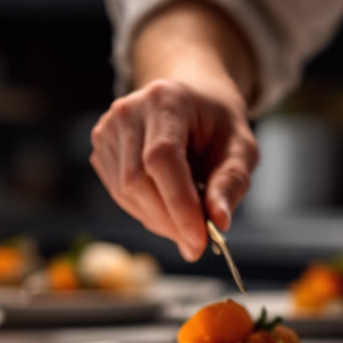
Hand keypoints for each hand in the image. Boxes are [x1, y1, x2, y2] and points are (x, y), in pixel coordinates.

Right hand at [90, 78, 258, 260]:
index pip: (161, 159)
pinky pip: (120, 195)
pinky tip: (168, 206)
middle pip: (137, 181)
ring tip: (187, 220)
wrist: (192, 99)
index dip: (178, 204)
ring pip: (126, 194)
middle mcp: (128, 111)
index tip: (199, 241)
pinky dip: (147, 212)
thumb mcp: (241, 147)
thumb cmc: (218, 123)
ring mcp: (108, 131)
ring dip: (159, 220)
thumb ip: (232, 181)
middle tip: (197, 243)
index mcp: (166, 100)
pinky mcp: (101, 150)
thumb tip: (219, 221)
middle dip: (170, 221)